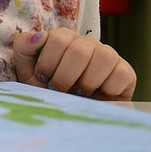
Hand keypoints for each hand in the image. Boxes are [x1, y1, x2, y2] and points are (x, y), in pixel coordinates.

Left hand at [12, 28, 135, 100]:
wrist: (70, 115)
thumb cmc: (47, 90)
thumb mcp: (28, 70)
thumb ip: (25, 47)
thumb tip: (39, 35)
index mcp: (63, 38)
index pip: (58, 39)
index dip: (48, 63)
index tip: (42, 79)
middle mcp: (86, 43)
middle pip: (79, 50)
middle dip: (64, 77)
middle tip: (59, 90)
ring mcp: (107, 55)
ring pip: (103, 57)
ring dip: (86, 82)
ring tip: (78, 94)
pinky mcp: (125, 71)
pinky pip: (120, 73)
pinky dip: (108, 88)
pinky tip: (99, 95)